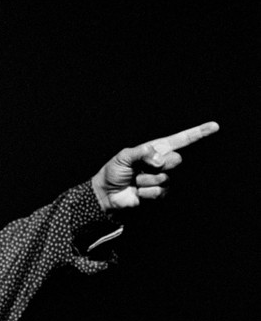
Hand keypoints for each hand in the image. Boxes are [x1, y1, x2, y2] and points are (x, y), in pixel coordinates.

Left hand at [92, 121, 218, 213]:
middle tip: (143, 168)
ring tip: (136, 181)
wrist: (106, 193)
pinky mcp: (159, 194)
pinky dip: (145, 192)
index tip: (214, 126)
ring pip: (165, 178)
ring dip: (146, 180)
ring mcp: (162, 179)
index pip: (180, 140)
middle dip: (158, 164)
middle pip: (176, 160)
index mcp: (156, 149)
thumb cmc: (114, 172)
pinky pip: (159, 192)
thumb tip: (161, 159)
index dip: (198, 133)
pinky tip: (137, 192)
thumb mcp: (124, 156)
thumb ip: (143, 153)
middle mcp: (162, 163)